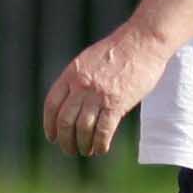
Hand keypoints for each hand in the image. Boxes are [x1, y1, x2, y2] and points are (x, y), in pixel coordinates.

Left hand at [42, 24, 168, 157]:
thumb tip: (72, 101)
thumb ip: (78, 79)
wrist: (143, 41)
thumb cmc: (118, 50)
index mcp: (71, 74)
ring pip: (83, 128)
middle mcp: (81, 86)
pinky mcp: (117, 103)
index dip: (49, 124)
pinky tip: (100, 149)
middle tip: (68, 149)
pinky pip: (103, 130)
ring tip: (84, 151)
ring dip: (81, 144)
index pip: (52, 104)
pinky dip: (100, 143)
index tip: (51, 136)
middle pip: (65, 121)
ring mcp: (98, 95)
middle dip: (65, 140)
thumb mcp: (88, 60)